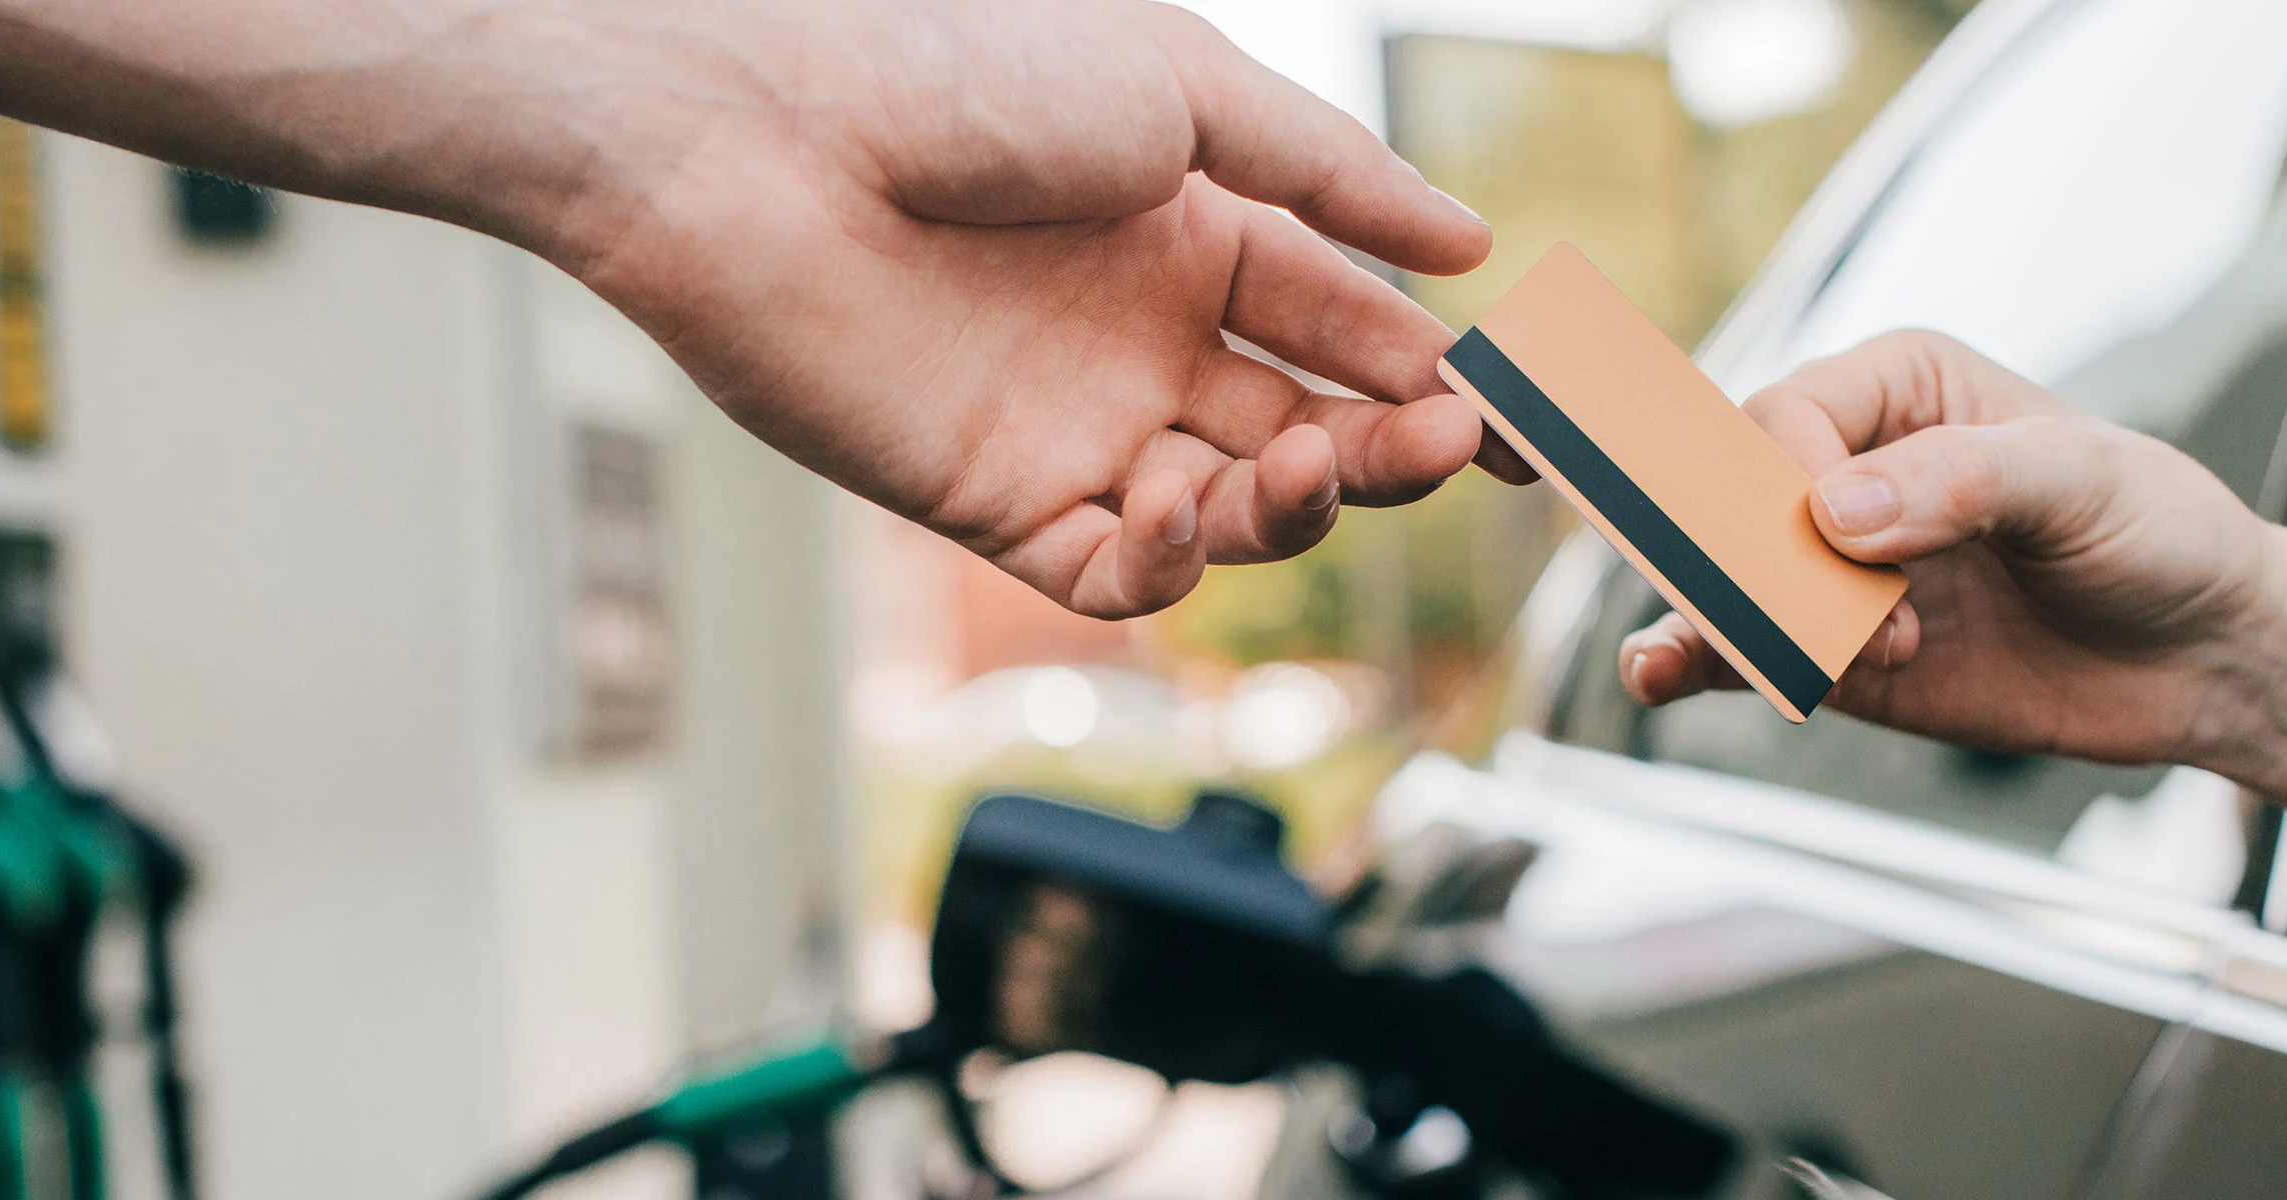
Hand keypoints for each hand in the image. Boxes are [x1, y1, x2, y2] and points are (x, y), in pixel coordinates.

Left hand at [512, 0, 1532, 616]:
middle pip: (1305, 433)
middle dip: (1389, 450)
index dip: (1436, 372)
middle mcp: (1138, 341)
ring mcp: (1071, 427)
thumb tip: (1470, 245)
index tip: (1522, 411)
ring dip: (1295, 507)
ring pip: (1229, 516)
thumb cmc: (957, 72)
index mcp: (1191, 235)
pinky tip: (1173, 494)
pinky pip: (1114, 574)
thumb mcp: (1179, 85)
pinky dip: (1169, 558)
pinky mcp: (992, 504)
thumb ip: (1329, 176)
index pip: (1345, 326)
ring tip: (1307, 463)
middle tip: (1452, 448)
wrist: (764, 136)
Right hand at [1619, 331, 2286, 766]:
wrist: (2204, 658)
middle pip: (1730, 497)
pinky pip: (1735, 654)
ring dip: (1743, 622)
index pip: (1785, 416)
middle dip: (1764, 561)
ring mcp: (1834, 567)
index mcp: (1900, 388)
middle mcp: (1850, 469)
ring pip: (1724, 581)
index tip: (1850, 543)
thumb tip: (1836, 514)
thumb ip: (1963, 480)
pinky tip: (1663, 671)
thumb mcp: (2086, 481)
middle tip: (1847, 613)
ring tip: (1816, 659)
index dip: (1791, 481)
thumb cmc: (2161, 537)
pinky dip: (1690, 663)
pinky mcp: (1833, 651)